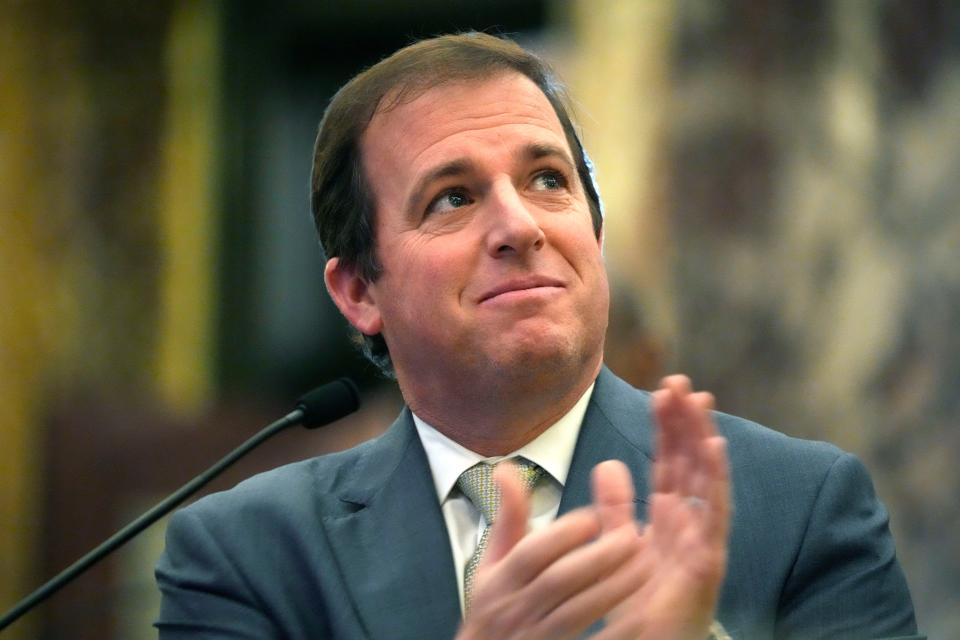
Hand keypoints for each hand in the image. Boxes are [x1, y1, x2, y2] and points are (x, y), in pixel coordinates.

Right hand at [456, 464, 640, 639]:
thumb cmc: (493, 608)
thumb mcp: (491, 563)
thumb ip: (507, 518)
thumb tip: (509, 469)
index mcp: (501, 580)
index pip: (530, 553)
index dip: (564, 533)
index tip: (595, 516)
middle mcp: (517, 608)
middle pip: (558, 580)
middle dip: (598, 556)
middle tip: (633, 535)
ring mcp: (537, 637)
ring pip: (577, 613)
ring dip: (614, 588)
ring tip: (647, 565)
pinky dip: (618, 630)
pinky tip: (643, 612)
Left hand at [594, 374, 729, 639]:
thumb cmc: (633, 606)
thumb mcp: (617, 546)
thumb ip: (613, 508)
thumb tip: (608, 464)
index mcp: (666, 520)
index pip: (668, 463)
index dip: (666, 427)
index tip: (663, 390)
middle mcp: (688, 525)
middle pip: (688, 463)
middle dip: (685, 421)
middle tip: (680, 380)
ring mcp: (700, 542)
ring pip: (705, 479)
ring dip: (701, 436)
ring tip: (697, 399)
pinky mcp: (706, 562)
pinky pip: (714, 514)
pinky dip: (716, 478)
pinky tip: (714, 445)